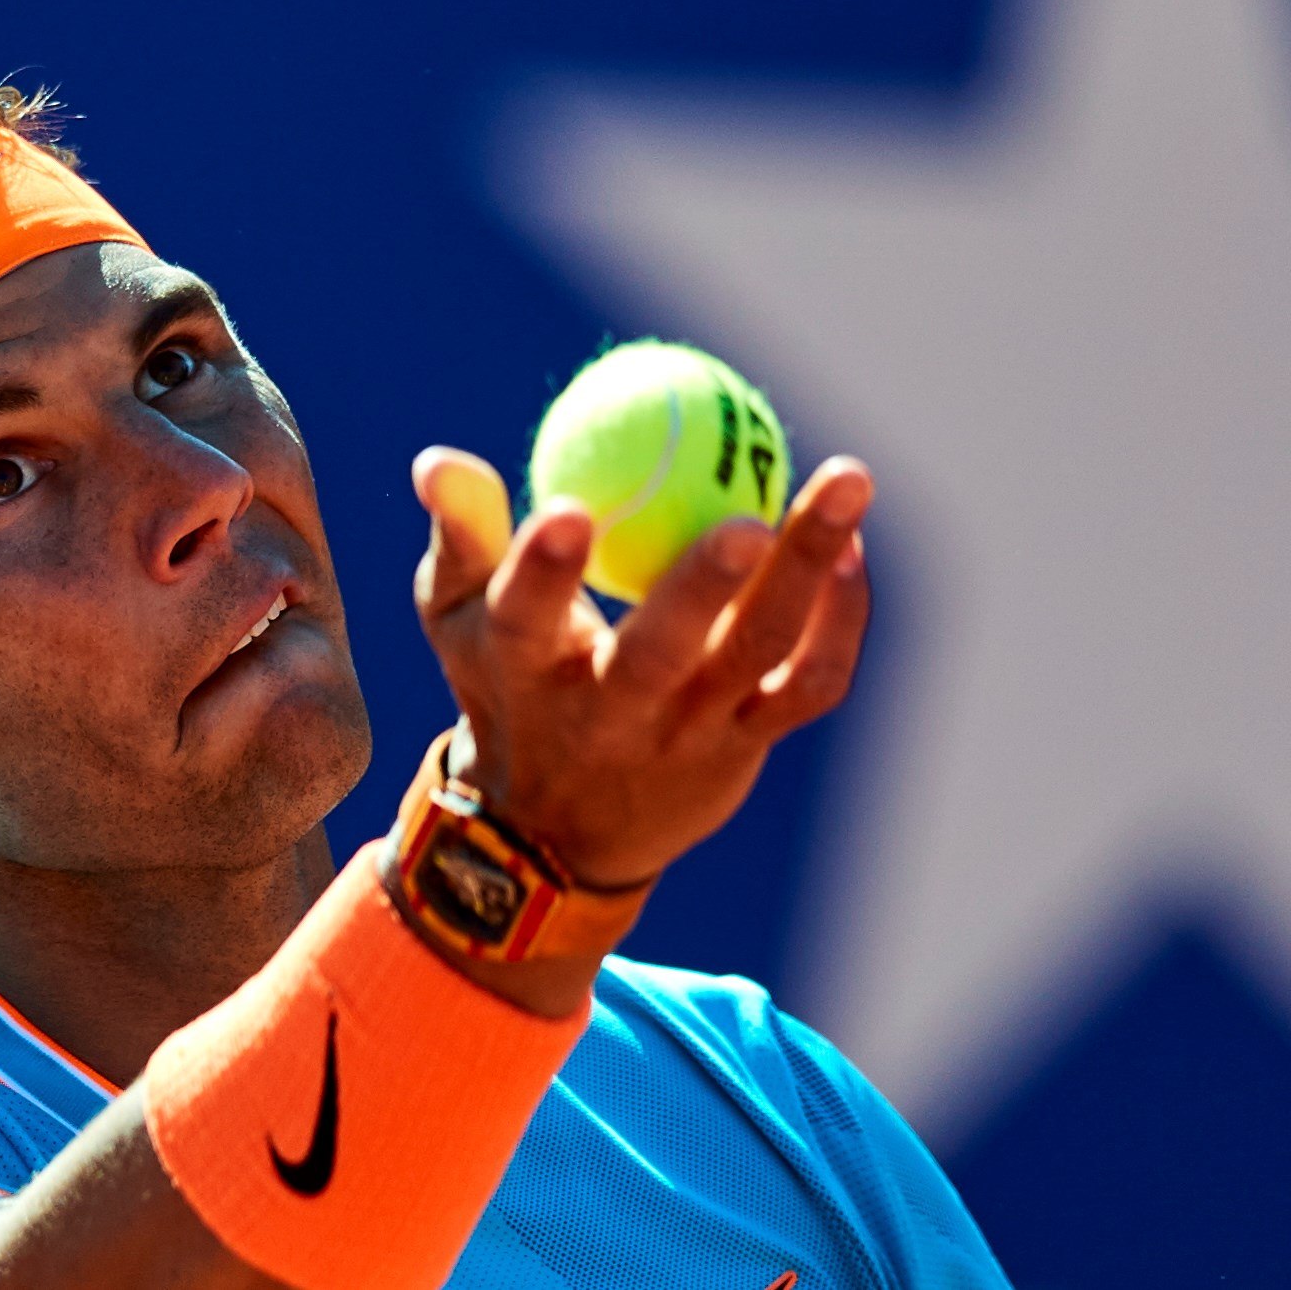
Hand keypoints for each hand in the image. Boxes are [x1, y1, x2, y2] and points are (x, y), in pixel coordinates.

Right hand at [409, 445, 873, 890]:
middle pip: (660, 653)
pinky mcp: (747, 742)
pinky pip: (810, 683)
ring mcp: (687, 733)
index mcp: (527, 674)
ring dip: (809, 571)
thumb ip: (462, 534)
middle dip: (703, 588)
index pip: (525, 622)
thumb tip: (437, 461)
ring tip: (849, 479)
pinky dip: (842, 619)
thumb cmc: (505, 686)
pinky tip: (853, 546)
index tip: (567, 510)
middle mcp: (610, 712)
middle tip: (750, 516)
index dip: (542, 573)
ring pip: (757, 656)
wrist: (557, 829)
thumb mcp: (460, 618)